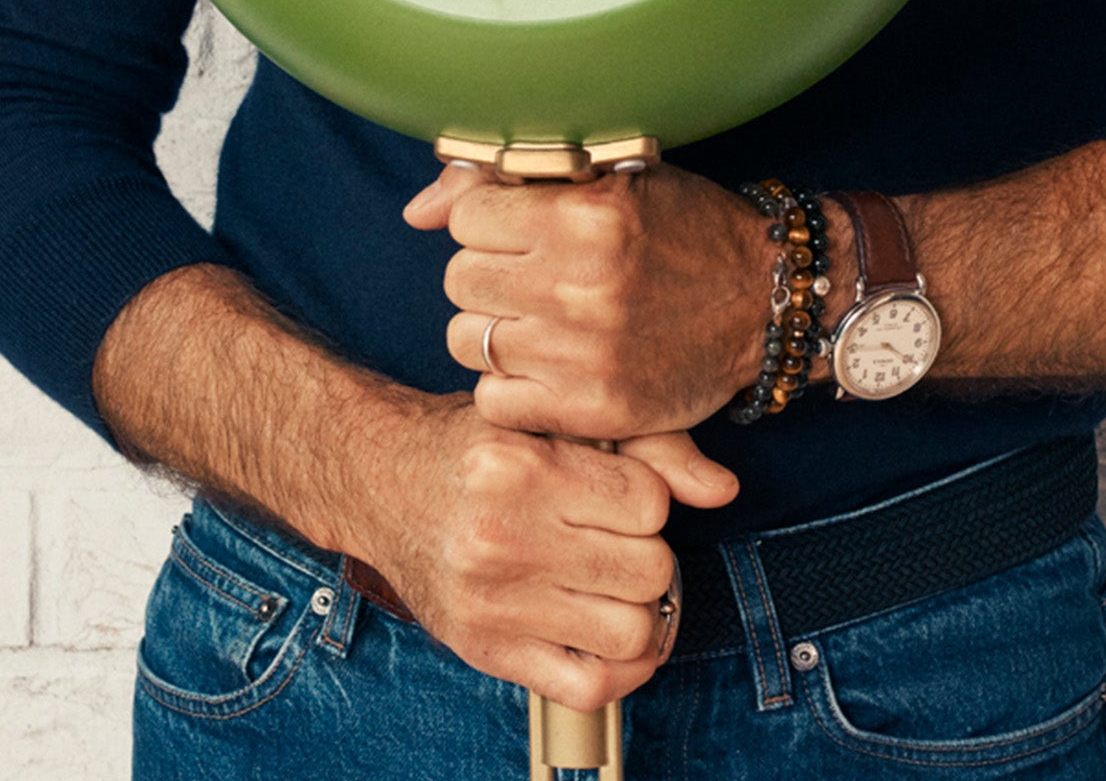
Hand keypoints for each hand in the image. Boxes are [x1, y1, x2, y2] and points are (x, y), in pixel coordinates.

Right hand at [357, 395, 733, 711]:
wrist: (380, 481)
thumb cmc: (472, 446)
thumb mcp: (546, 418)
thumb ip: (642, 444)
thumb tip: (724, 489)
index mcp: (524, 468)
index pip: (649, 504)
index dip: (649, 499)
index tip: (623, 495)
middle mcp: (505, 537)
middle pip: (648, 570)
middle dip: (647, 554)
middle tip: (618, 540)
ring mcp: (495, 602)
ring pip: (631, 632)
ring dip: (637, 611)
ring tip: (614, 585)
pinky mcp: (487, 650)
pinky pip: (589, 686)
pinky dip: (621, 671)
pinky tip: (612, 638)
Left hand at [403, 159, 785, 437]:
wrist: (763, 300)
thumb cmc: (683, 227)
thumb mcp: (610, 178)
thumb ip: (506, 181)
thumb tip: (416, 212)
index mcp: (584, 215)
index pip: (467, 217)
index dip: (489, 221)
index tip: (520, 229)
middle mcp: (578, 284)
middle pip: (460, 279)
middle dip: (488, 273)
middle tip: (532, 275)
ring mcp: (582, 353)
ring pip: (467, 339)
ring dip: (494, 328)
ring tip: (539, 318)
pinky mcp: (593, 410)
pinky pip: (494, 400)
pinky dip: (510, 385)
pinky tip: (546, 364)